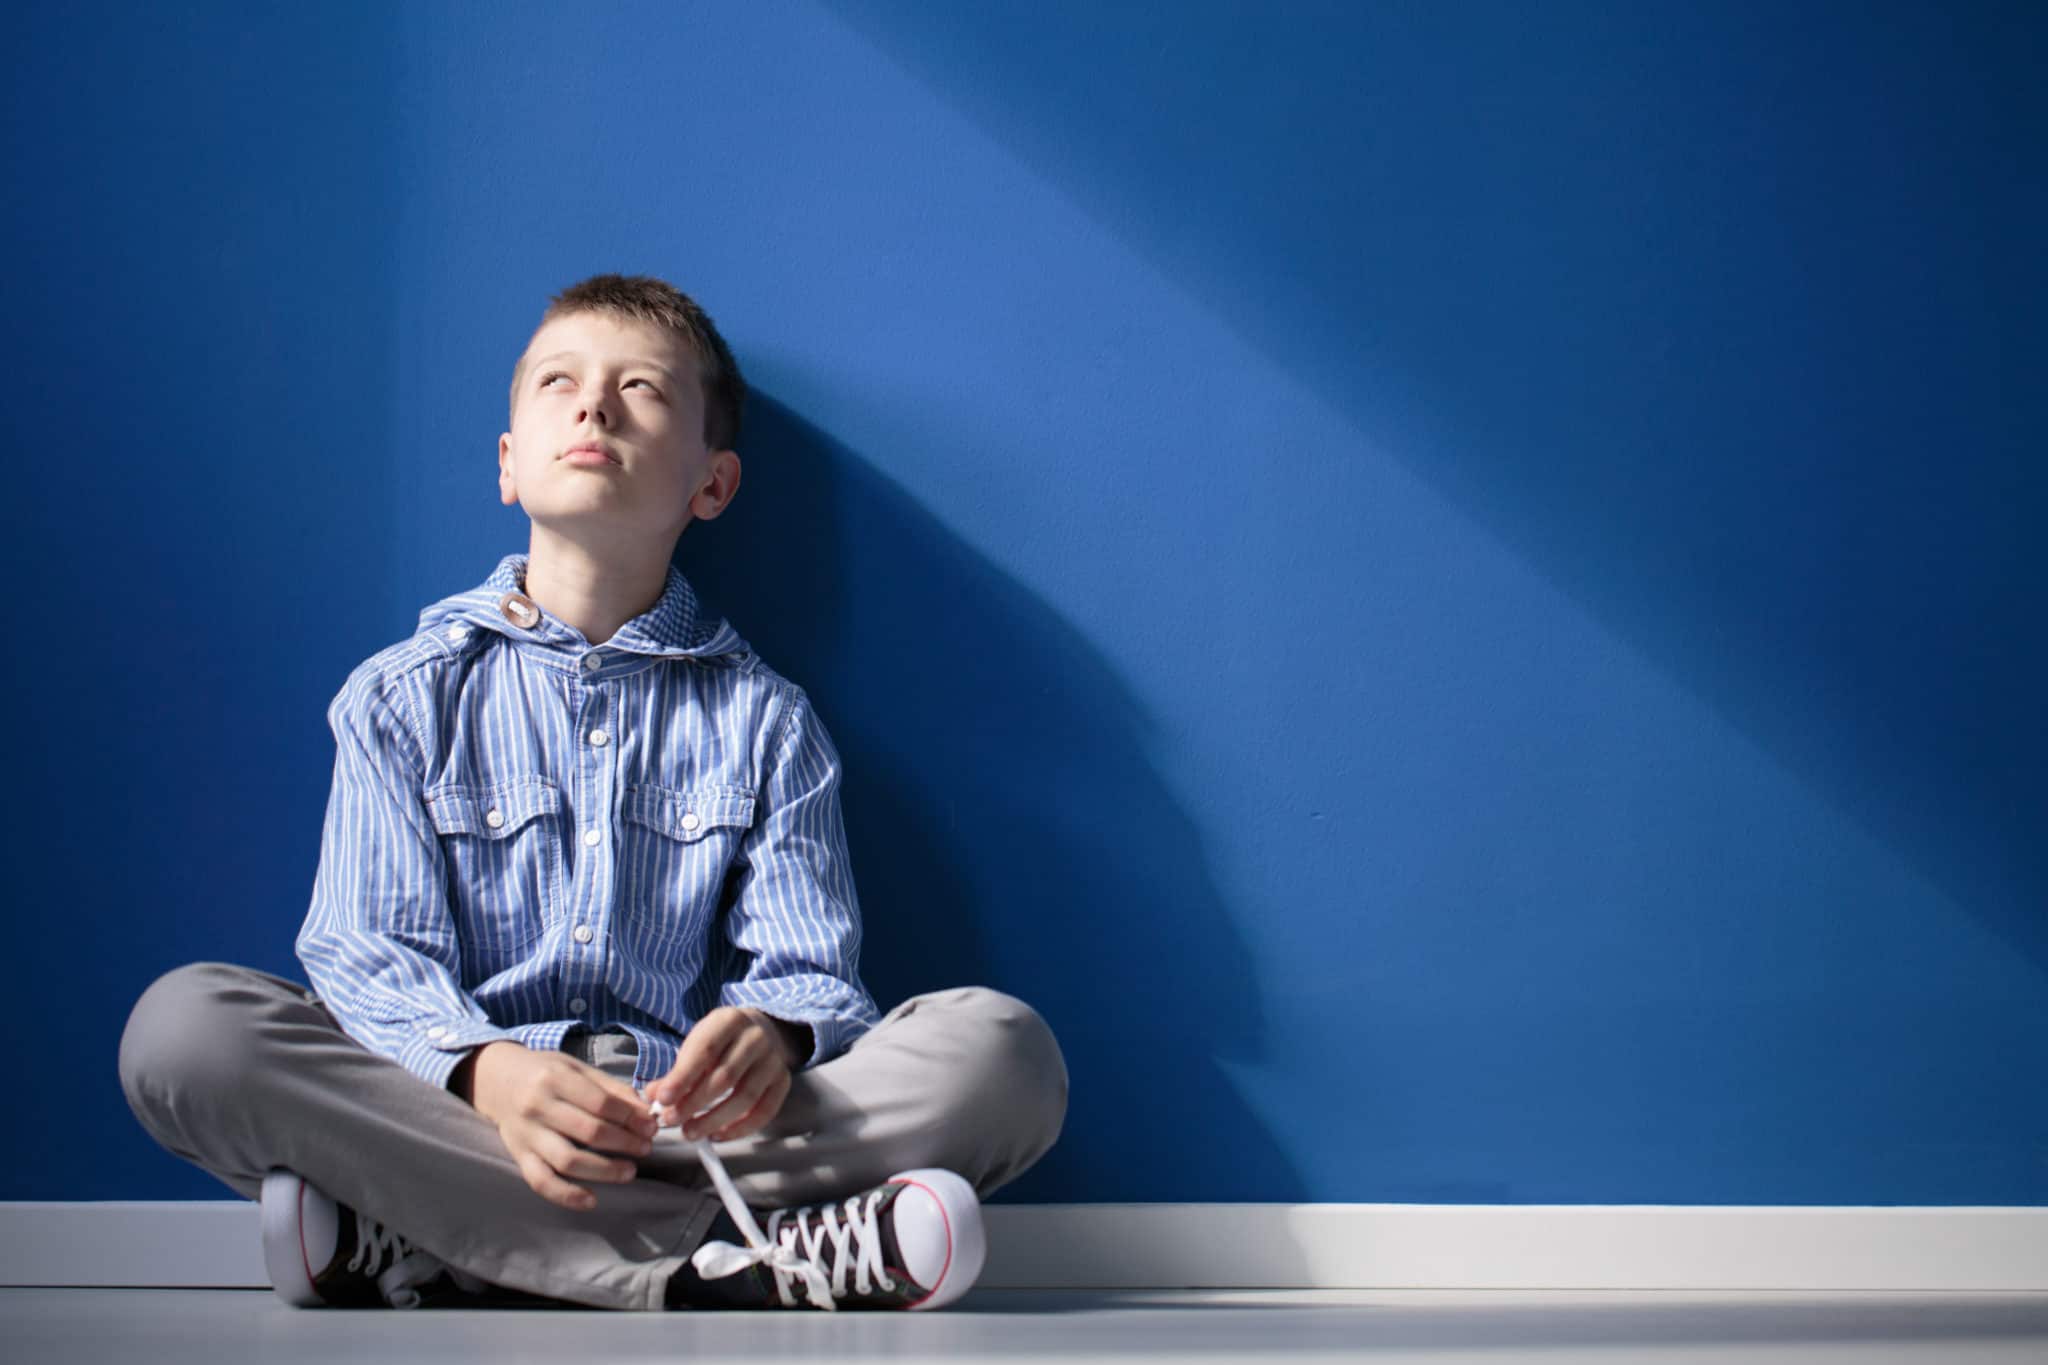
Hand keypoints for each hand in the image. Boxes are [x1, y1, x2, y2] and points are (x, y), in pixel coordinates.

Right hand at [456, 1041, 658, 1212]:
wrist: (496, 1080)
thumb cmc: (545, 1073)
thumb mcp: (576, 1068)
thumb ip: (611, 1089)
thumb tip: (645, 1112)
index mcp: (555, 1078)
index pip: (600, 1103)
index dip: (630, 1117)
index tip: (651, 1127)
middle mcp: (537, 1106)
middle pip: (588, 1131)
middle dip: (624, 1143)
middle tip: (645, 1148)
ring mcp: (526, 1134)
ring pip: (567, 1160)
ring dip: (604, 1171)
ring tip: (629, 1172)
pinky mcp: (518, 1156)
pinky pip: (541, 1181)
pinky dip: (566, 1195)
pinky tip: (591, 1200)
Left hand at [641, 1007, 800, 1143]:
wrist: (760, 1031)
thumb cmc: (721, 1042)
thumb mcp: (697, 1044)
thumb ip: (677, 1071)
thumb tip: (654, 1096)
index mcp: (731, 1020)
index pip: (705, 1051)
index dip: (682, 1077)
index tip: (662, 1100)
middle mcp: (756, 1038)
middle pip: (725, 1077)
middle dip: (693, 1103)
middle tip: (671, 1120)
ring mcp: (773, 1060)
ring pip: (745, 1097)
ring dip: (713, 1120)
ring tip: (690, 1132)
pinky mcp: (783, 1081)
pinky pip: (764, 1112)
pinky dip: (740, 1129)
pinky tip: (718, 1135)